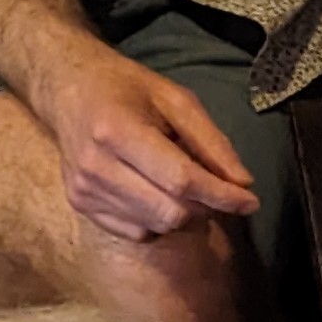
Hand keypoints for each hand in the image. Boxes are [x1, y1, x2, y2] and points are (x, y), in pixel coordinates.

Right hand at [34, 45, 259, 241]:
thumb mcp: (177, 99)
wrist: (69, 90)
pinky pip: (135, 232)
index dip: (221, 195)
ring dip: (184, 213)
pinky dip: (158, 220)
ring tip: (183, 182)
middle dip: (206, 206)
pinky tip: (158, 193)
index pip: (180, 179)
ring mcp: (83, 190)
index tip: (251, 201)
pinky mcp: (79, 205)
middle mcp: (96, 167)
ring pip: (155, 225)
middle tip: (219, 189)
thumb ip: (211, 141)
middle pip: (169, 210)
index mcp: (118, 131)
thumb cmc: (128, 89)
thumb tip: (242, 183)